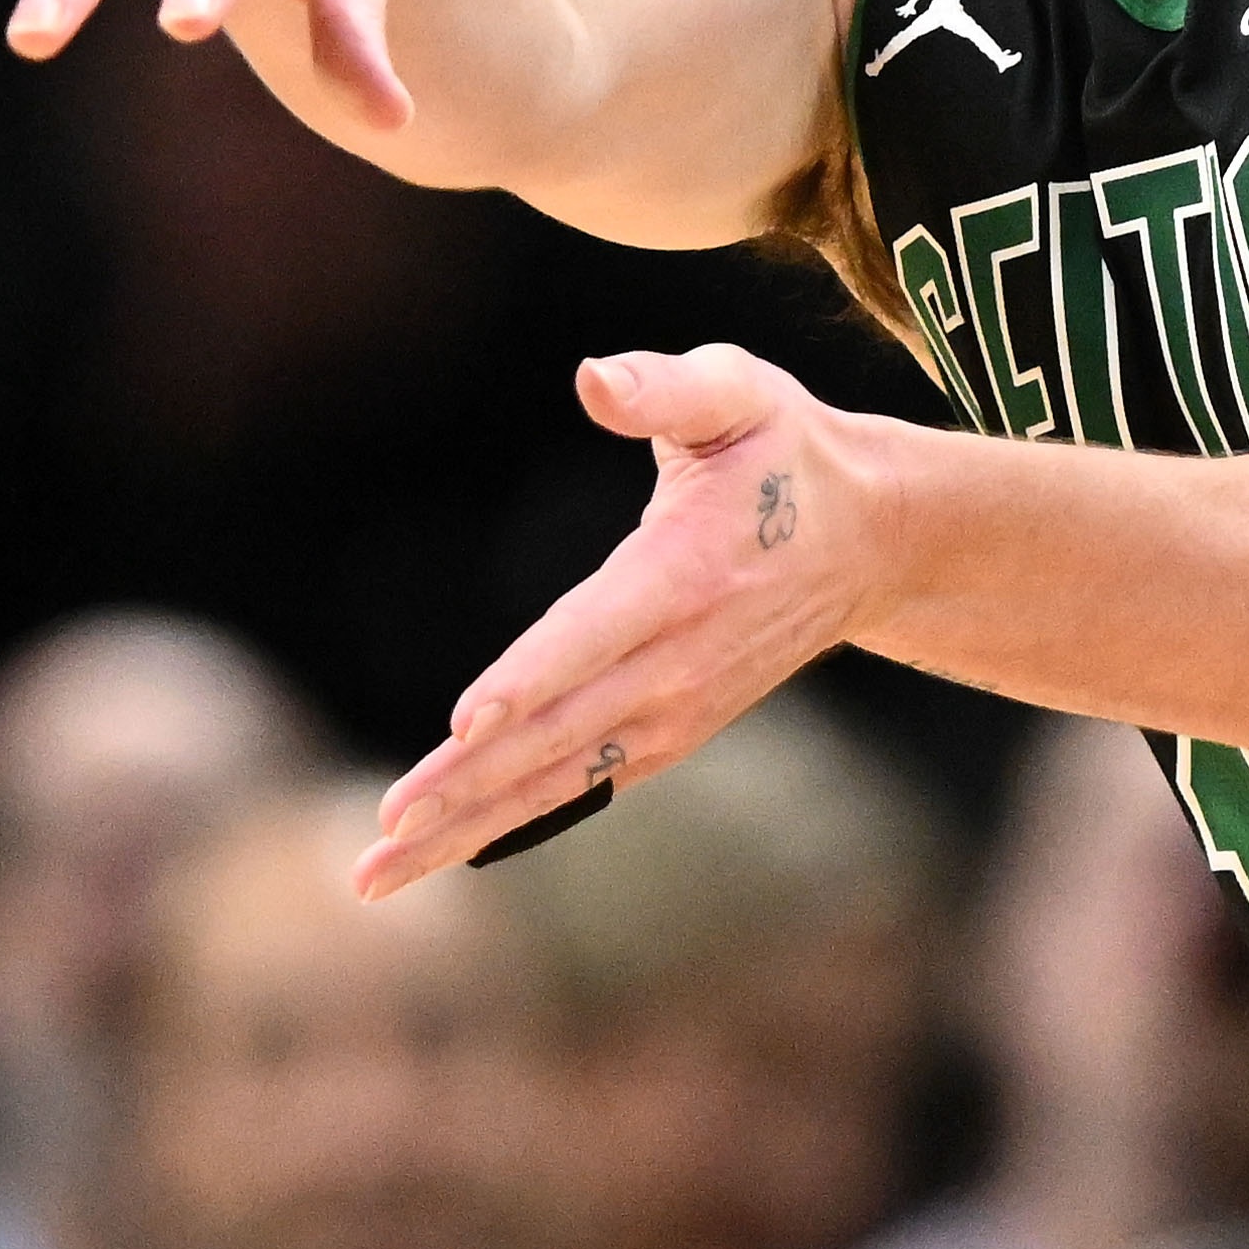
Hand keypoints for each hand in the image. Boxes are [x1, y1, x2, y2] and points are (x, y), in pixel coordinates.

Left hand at [355, 343, 878, 895]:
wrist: (870, 539)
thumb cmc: (784, 449)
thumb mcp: (739, 392)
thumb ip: (664, 386)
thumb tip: (594, 377)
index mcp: (684, 575)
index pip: (595, 633)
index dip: (530, 677)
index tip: (463, 725)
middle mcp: (678, 661)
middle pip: (557, 731)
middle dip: (467, 785)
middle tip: (383, 830)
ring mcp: (675, 709)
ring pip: (557, 778)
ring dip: (467, 826)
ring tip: (377, 871)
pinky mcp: (668, 732)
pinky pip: (579, 786)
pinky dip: (510, 823)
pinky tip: (441, 852)